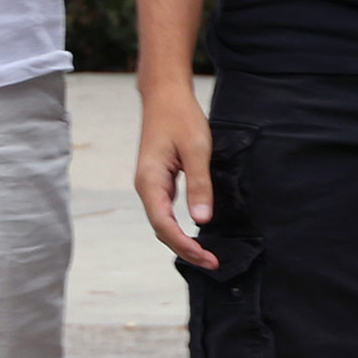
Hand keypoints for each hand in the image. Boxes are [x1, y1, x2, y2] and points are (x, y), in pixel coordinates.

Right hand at [134, 80, 215, 267]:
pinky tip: (194, 231)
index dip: (184, 245)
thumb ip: (199, 185)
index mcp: (150, 180)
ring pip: (163, 221)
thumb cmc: (180, 117)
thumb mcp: (196, 150)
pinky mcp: (158, 180)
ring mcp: (151, 184)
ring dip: (181, 240)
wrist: (165, 95)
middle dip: (184, 249)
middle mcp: (145, 186)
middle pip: (161, 228)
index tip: (206, 258)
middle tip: (212, 262)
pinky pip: (166, 210)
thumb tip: (201, 219)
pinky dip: (179, 226)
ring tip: (206, 254)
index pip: (163, 224)